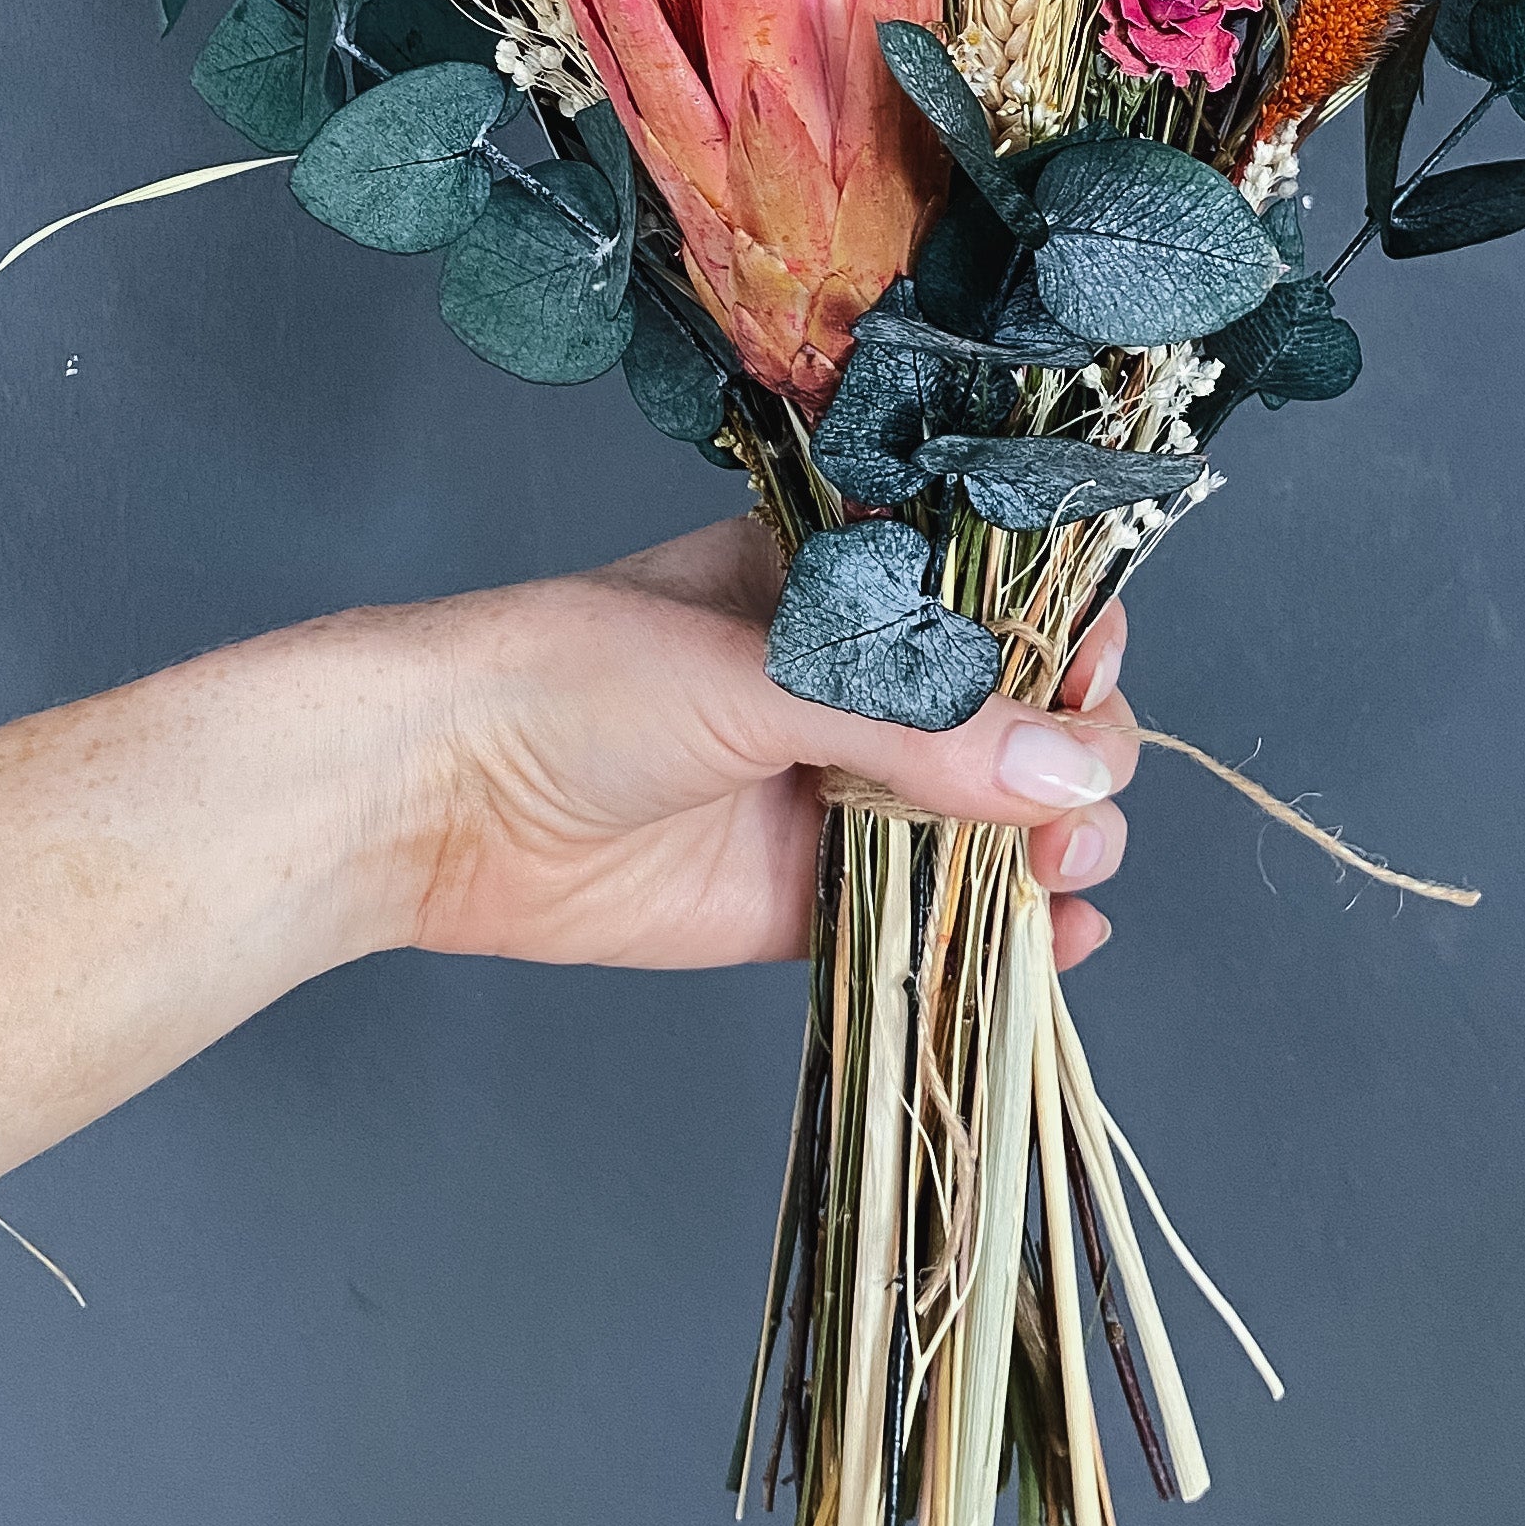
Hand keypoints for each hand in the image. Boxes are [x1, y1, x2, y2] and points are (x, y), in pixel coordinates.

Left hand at [381, 513, 1137, 973]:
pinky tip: (1059, 939)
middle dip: (1077, 759)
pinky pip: (931, 913)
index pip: (1003, 601)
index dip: (1069, 640)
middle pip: (1020, 717)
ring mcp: (835, 792)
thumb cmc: (573, 679)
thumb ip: (917, 727)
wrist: (433, 795)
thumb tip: (1072, 774)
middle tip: (1075, 810)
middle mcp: (857, 685)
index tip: (1092, 685)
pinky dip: (1006, 930)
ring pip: (992, 819)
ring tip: (1065, 876)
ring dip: (1057, 845)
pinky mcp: (805, 897)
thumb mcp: (761, 674)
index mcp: (847, 585)